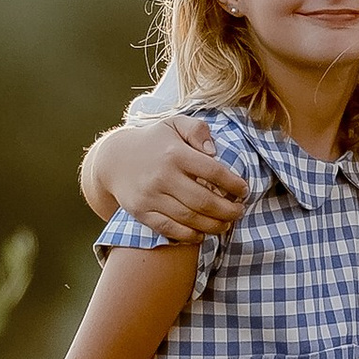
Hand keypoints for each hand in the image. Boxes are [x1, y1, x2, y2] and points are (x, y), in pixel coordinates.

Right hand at [103, 115, 241, 241]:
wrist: (114, 158)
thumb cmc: (154, 141)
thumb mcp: (175, 124)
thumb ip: (197, 130)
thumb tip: (213, 151)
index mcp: (175, 153)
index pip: (213, 171)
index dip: (233, 184)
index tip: (244, 190)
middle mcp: (163, 175)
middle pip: (204, 200)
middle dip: (228, 210)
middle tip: (240, 212)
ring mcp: (150, 196)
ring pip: (189, 217)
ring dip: (213, 225)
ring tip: (226, 224)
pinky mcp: (141, 212)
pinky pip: (168, 228)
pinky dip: (188, 235)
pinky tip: (201, 234)